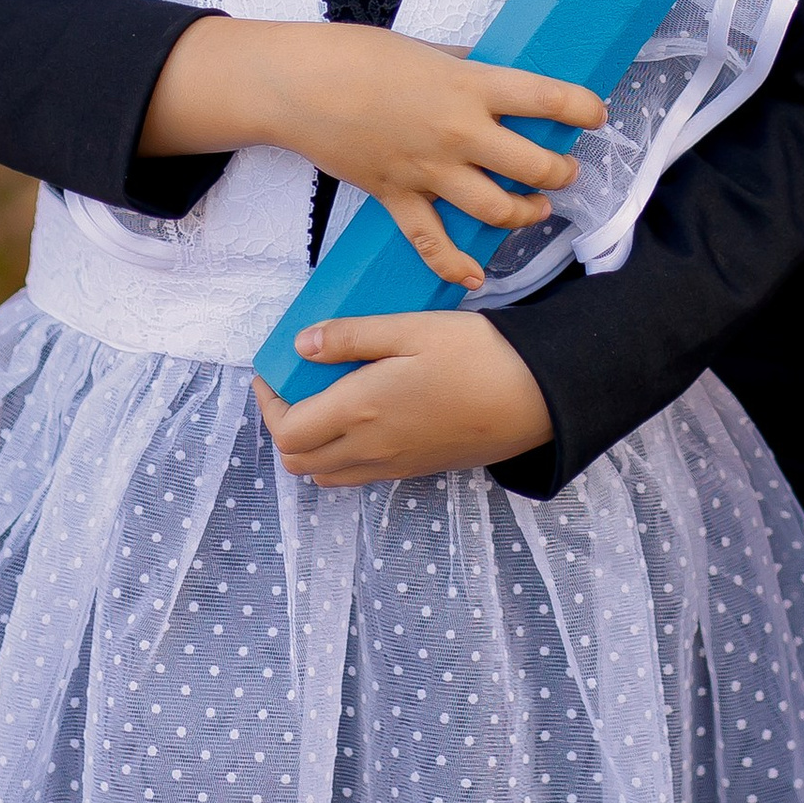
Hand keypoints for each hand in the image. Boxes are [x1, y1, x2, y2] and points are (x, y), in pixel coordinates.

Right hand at [147, 18, 605, 288]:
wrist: (300, 85)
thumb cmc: (358, 54)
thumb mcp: (425, 48)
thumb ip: (464, 65)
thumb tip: (493, 69)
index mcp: (470, 85)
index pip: (545, 98)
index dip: (582, 107)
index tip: (597, 113)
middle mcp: (459, 132)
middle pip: (532, 165)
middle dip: (560, 171)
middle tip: (565, 169)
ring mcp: (429, 170)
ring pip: (496, 209)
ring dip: (525, 214)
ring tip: (535, 209)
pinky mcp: (397, 197)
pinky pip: (433, 242)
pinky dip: (455, 265)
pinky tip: (476, 274)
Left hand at [256, 313, 551, 485]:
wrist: (534, 397)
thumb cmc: (475, 354)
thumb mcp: (412, 328)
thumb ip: (351, 337)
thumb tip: (300, 345)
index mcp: (362, 411)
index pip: (288, 432)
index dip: (269, 405)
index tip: (273, 372)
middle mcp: (371, 448)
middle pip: (300, 461)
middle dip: (285, 426)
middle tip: (297, 385)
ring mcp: (395, 465)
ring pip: (328, 472)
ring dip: (313, 443)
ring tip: (327, 399)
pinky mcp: (417, 468)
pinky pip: (360, 473)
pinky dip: (343, 453)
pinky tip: (364, 414)